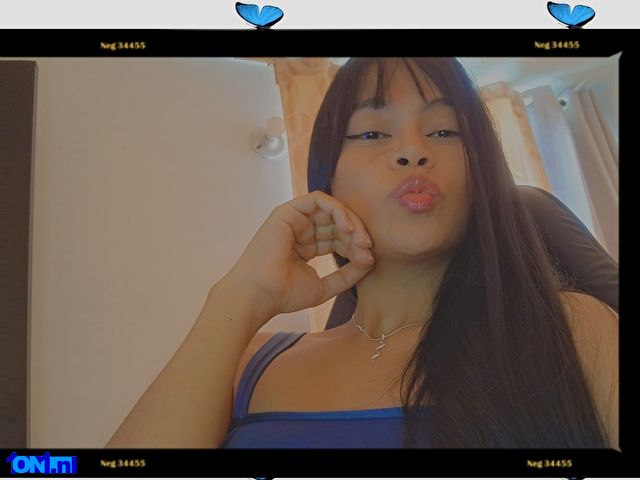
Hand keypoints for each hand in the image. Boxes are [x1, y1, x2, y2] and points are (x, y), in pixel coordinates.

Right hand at [224, 190, 373, 323]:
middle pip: (338, 223)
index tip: (368, 259)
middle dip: (357, 233)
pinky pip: (319, 200)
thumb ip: (348, 274)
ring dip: (350, 221)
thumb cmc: (285, 294)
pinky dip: (337, 210)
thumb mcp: (325, 286)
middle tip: (367, 248)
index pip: (338, 238)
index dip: (355, 246)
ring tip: (360, 239)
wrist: (260, 294)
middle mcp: (301, 230)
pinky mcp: (288, 211)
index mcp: (307, 246)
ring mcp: (295, 219)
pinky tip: (347, 228)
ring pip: (332, 209)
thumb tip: (369, 259)